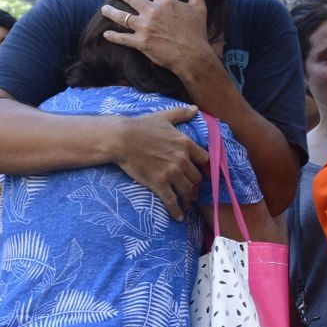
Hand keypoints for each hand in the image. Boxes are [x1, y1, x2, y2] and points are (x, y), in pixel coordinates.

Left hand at [101, 0, 216, 79]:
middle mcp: (152, 11)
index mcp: (166, 1)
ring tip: (104, 9)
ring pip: (122, 16)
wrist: (193, 56)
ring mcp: (145, 27)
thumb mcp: (199, 7)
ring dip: (111, 11)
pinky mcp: (141, 42)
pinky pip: (122, 38)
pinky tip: (106, 34)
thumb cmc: (197, 32)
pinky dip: (113, 36)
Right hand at [113, 107, 206, 221]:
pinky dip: (176, 211)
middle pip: (197, 179)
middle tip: (193, 192)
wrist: (121, 138)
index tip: (203, 175)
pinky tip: (178, 217)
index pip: (205, 160)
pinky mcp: (159, 183)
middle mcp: (182, 159)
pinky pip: (172, 201)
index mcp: (186, 143)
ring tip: (186, 203)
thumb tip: (196, 108)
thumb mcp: (164, 117)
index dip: (205, 169)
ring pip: (187, 191)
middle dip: (196, 187)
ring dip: (188, 199)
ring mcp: (171, 172)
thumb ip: (182, 113)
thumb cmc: (141, 126)